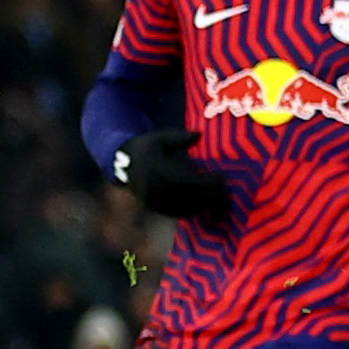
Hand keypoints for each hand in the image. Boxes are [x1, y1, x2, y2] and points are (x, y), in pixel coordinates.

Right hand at [113, 127, 229, 221]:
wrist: (122, 164)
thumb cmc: (145, 148)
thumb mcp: (159, 137)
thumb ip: (179, 137)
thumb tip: (198, 135)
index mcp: (163, 171)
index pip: (193, 180)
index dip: (210, 181)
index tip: (223, 178)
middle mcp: (160, 189)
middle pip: (192, 197)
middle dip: (212, 196)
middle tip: (227, 193)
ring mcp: (157, 200)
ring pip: (186, 208)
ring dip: (204, 206)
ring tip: (219, 202)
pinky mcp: (155, 207)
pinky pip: (177, 213)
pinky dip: (192, 212)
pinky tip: (202, 207)